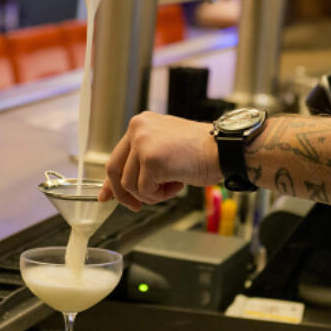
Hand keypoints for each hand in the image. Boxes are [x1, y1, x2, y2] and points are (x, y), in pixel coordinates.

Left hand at [99, 112, 220, 209]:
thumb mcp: (164, 151)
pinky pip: (144, 190)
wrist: (225, 149)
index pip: (116, 156)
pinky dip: (160, 195)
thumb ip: (140, 163)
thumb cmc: (201, 151)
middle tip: (135, 206)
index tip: (106, 196)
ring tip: (172, 184)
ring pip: (130, 184)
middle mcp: (137, 128)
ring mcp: (143, 142)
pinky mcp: (150, 159)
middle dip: (123, 194)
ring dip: (151, 194)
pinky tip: (177, 183)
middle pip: (114, 170)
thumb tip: (116, 188)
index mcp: (140, 123)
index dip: (111, 181)